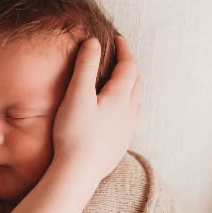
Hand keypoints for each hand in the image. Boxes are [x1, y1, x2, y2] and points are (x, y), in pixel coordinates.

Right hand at [51, 36, 141, 184]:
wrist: (79, 173)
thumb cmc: (74, 134)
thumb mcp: (76, 96)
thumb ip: (85, 67)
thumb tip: (92, 42)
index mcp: (120, 98)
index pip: (129, 66)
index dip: (124, 50)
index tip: (117, 39)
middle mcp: (129, 112)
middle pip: (136, 83)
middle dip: (129, 67)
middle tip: (118, 57)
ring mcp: (128, 130)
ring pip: (136, 101)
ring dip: (130, 86)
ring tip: (119, 81)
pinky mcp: (121, 144)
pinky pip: (131, 118)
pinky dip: (127, 105)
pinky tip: (117, 112)